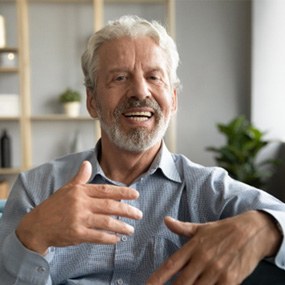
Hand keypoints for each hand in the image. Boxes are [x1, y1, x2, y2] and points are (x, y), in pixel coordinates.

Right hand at [16, 161, 142, 254]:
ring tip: (131, 229)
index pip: (106, 190)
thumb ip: (80, 177)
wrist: (37, 225)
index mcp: (81, 191)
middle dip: (127, 210)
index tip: (136, 195)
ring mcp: (79, 219)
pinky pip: (97, 236)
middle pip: (110, 206)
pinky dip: (109, 238)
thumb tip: (87, 163)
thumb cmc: (54, 205)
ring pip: (106, 222)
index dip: (123, 192)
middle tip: (139, 214)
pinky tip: (117, 239)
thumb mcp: (67, 188)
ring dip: (121, 226)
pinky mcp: (76, 234)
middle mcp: (81, 204)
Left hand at [147, 211, 280, 284]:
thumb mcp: (201, 227)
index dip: (158, 277)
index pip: (171, 264)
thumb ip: (182, 227)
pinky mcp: (230, 280)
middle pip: (181, 282)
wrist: (251, 232)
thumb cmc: (223, 230)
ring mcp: (216, 271)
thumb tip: (166, 220)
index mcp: (193, 246)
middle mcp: (202, 259)